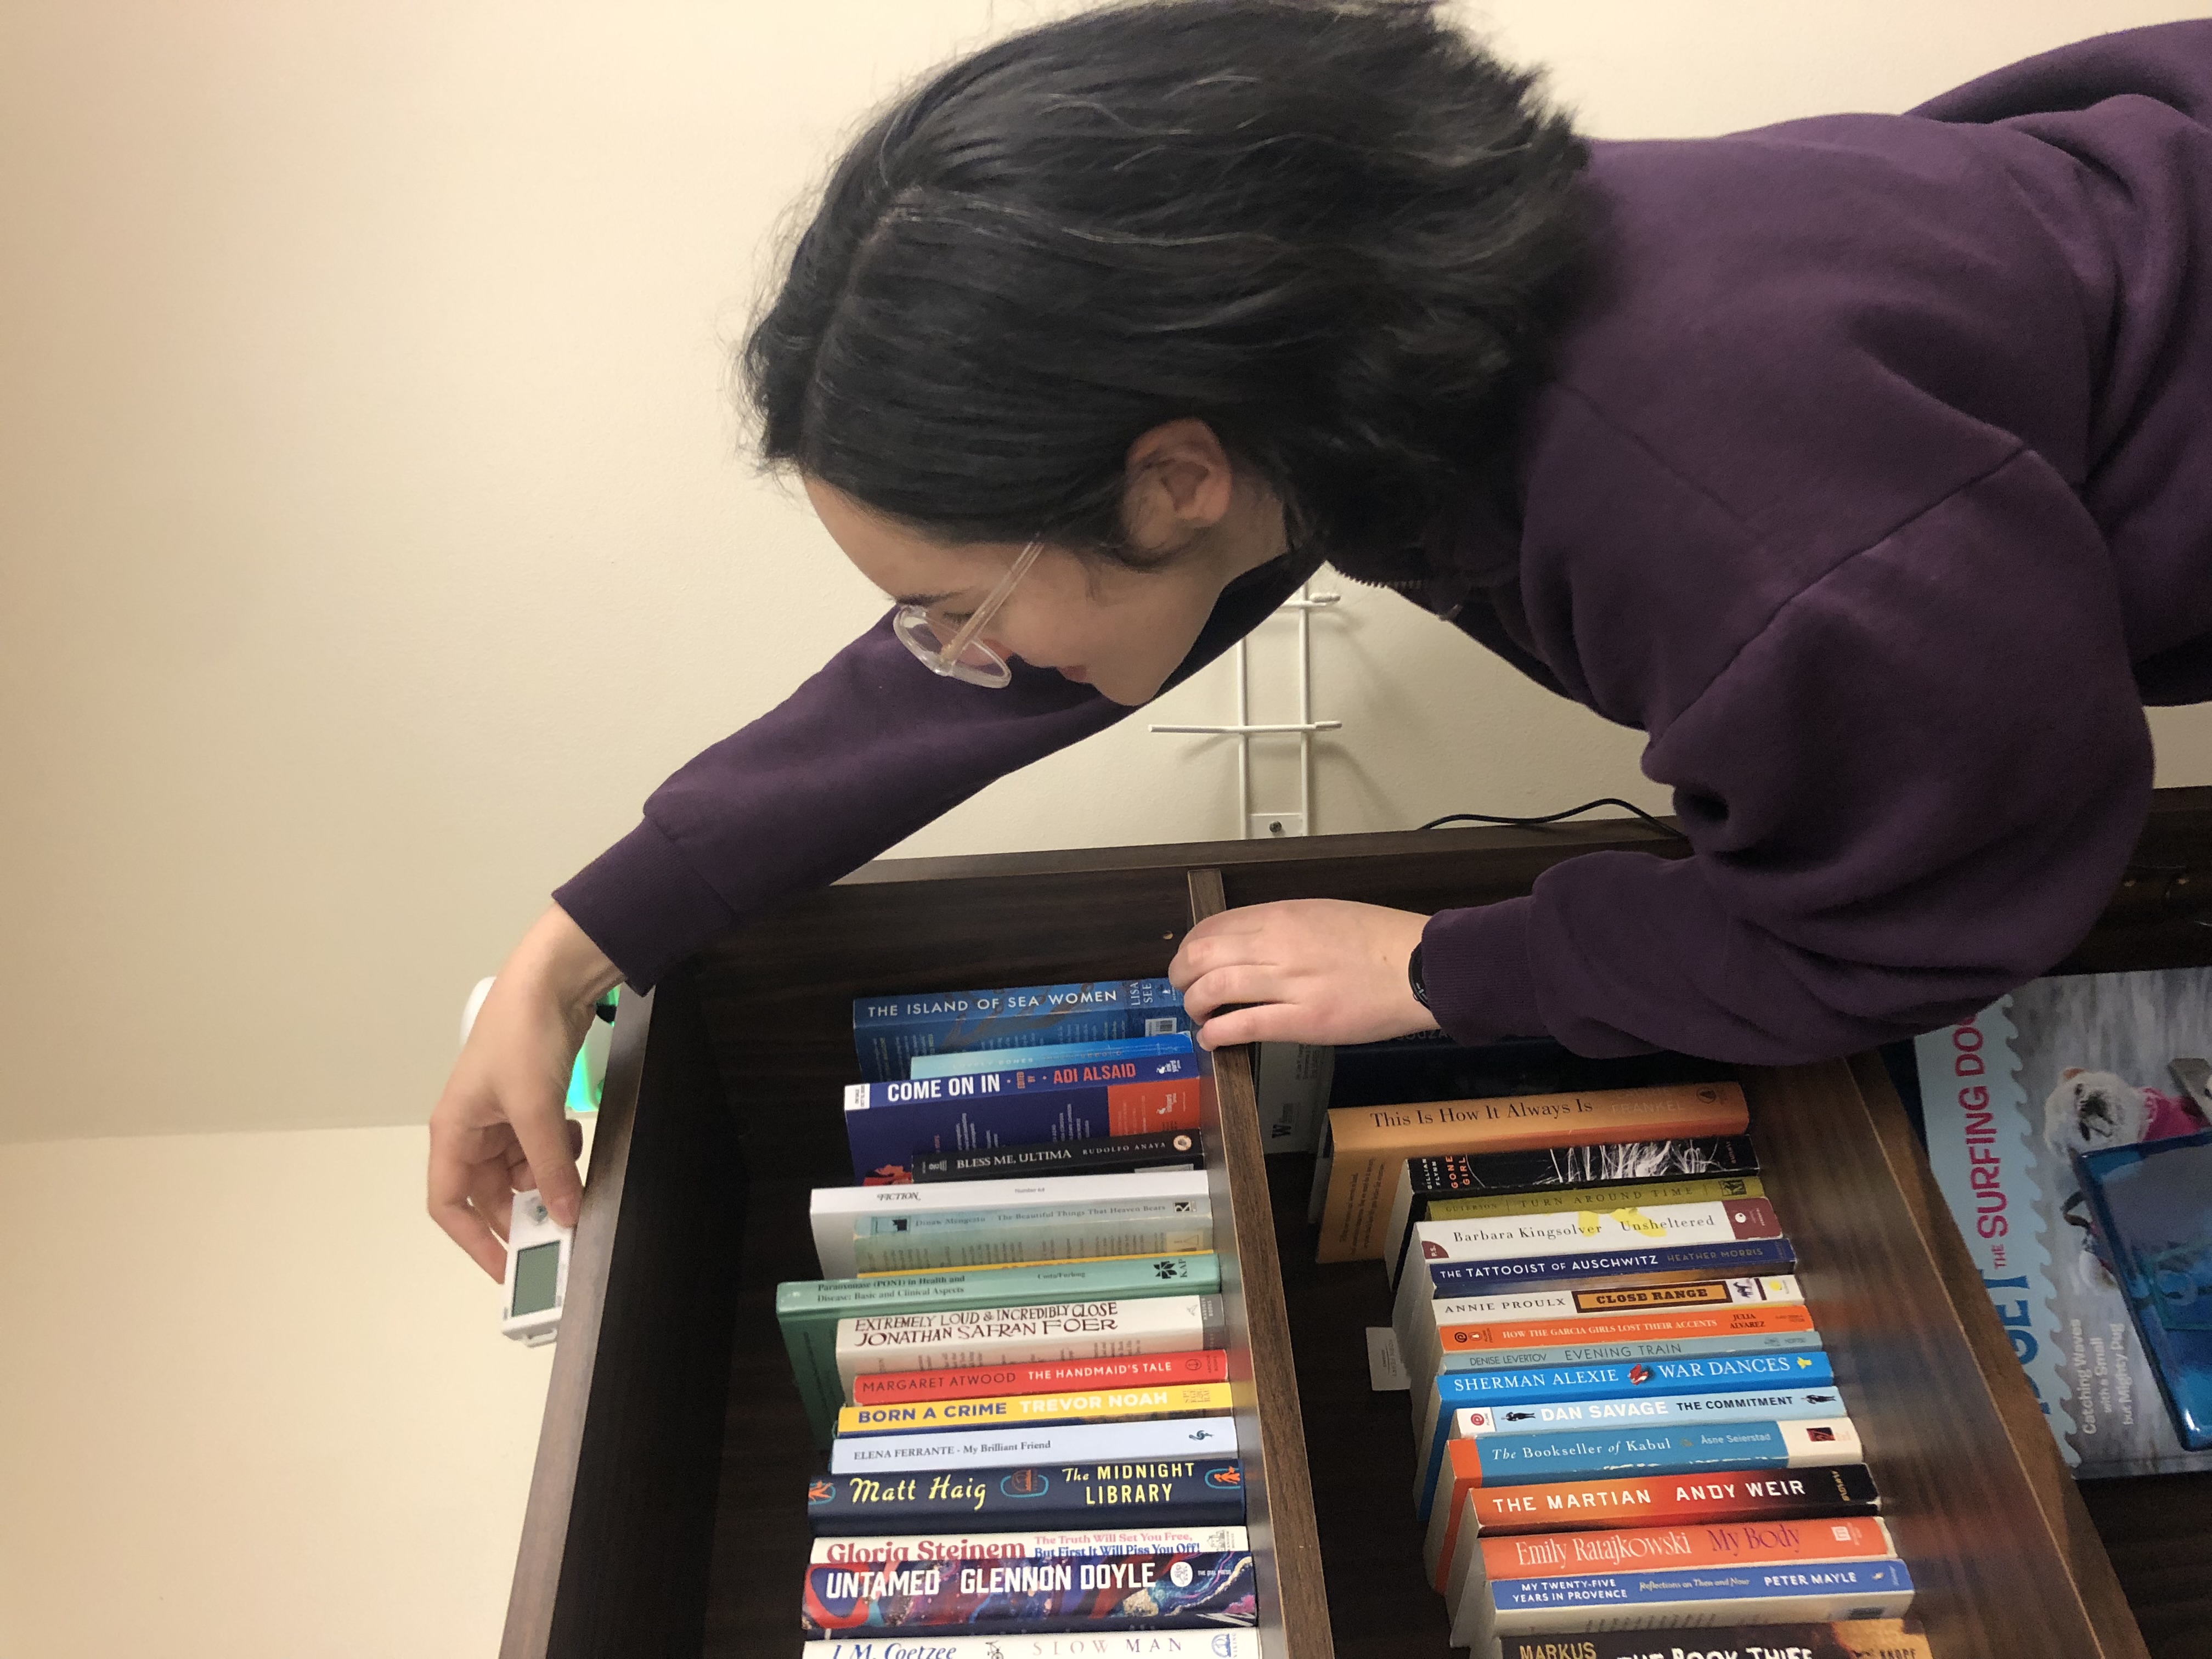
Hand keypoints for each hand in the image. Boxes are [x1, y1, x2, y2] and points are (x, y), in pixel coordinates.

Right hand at [427, 905, 619, 1278]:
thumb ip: (550, 1166)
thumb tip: (564, 1215)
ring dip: (548, 1175)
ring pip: (523, 1170)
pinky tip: (575, 1135)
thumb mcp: (535, 1109)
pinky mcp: (533, 1102)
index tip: (508, 1269)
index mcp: (453, 1131)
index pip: (450, 1203)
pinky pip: (543, 1145)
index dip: (474, 1241)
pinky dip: (560, 1150)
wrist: (552, 978)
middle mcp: (472, 1128)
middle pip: (492, 1192)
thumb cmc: (523, 1038)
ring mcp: (503, 1116)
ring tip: (572, 1171)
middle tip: (560, 1233)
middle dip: (525, 1210)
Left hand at [1169, 898, 1438, 1048]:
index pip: (1212, 927)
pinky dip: (1216, 1034)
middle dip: (1181, 976)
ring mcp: (1288, 984)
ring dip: (1194, 1006)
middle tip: (1183, 989)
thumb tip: (1247, 943)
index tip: (1189, 962)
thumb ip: (1282, 925)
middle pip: (1201, 956)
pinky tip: (1213, 1040)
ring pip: (1213, 990)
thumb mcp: (1322, 913)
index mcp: (1281, 916)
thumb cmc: (1378, 940)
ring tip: (1199, 1016)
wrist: (1418, 966)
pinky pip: (1242, 1026)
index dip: (1189, 947)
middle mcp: (1277, 945)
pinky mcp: (1302, 1021)